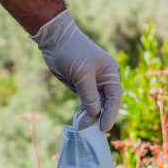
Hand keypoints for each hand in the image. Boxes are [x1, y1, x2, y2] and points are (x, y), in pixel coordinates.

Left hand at [30, 10, 121, 131]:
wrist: (53, 39)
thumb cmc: (70, 52)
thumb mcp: (81, 74)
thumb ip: (89, 94)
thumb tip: (95, 113)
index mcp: (109, 72)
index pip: (114, 96)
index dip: (110, 113)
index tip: (104, 127)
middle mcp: (104, 78)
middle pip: (105, 103)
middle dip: (97, 116)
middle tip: (86, 127)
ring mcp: (93, 83)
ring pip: (95, 105)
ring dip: (88, 116)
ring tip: (80, 125)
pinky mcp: (81, 86)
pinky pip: (86, 103)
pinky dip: (83, 112)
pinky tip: (78, 120)